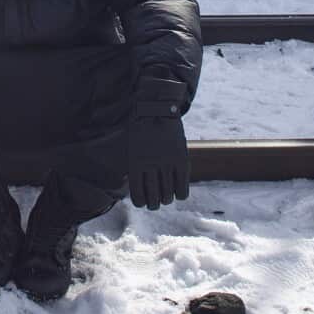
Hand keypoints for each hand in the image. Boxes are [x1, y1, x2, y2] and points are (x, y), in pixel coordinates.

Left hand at [127, 76, 189, 209]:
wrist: (158, 109)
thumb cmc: (141, 128)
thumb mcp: (131, 147)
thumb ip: (134, 167)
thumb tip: (132, 185)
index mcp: (136, 164)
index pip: (138, 195)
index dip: (141, 202)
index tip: (144, 203)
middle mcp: (151, 166)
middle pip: (154, 199)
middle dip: (154, 204)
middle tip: (156, 203)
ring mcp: (167, 163)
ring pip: (168, 195)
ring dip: (167, 200)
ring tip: (166, 198)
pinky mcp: (181, 160)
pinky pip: (182, 188)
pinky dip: (181, 194)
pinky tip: (179, 193)